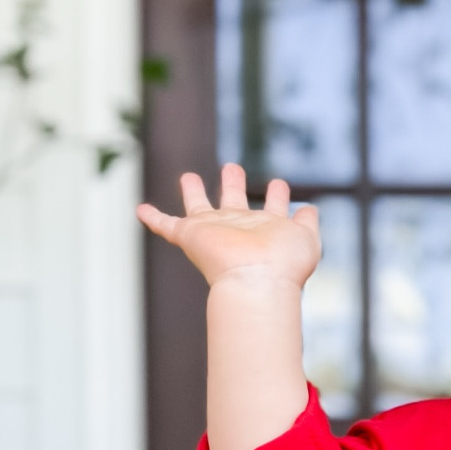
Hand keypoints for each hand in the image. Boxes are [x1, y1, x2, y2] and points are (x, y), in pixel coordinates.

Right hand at [137, 163, 320, 289]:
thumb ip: (309, 223)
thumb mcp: (307, 238)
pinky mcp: (191, 236)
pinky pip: (166, 225)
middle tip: (231, 168)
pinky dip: (153, 218)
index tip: (279, 184)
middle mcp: (240, 229)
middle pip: (233, 202)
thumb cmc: (284, 264)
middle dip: (233, 184)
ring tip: (188, 177)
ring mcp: (214, 232)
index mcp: (267, 229)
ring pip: (198, 208)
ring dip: (193, 192)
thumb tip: (310, 208)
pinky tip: (140, 209)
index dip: (276, 196)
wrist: (258, 281)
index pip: (272, 209)